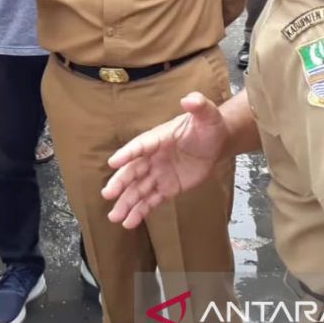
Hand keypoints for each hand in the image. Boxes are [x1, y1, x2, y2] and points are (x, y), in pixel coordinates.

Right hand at [100, 92, 228, 228]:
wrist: (216, 142)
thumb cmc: (208, 125)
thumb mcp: (206, 114)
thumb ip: (199, 105)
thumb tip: (190, 99)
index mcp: (158, 138)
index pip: (140, 146)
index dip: (128, 154)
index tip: (113, 163)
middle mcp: (153, 157)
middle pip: (133, 171)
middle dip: (120, 183)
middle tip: (107, 193)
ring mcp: (158, 174)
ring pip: (138, 190)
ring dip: (125, 202)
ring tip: (114, 217)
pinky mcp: (166, 188)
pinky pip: (150, 201)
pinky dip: (140, 212)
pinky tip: (129, 223)